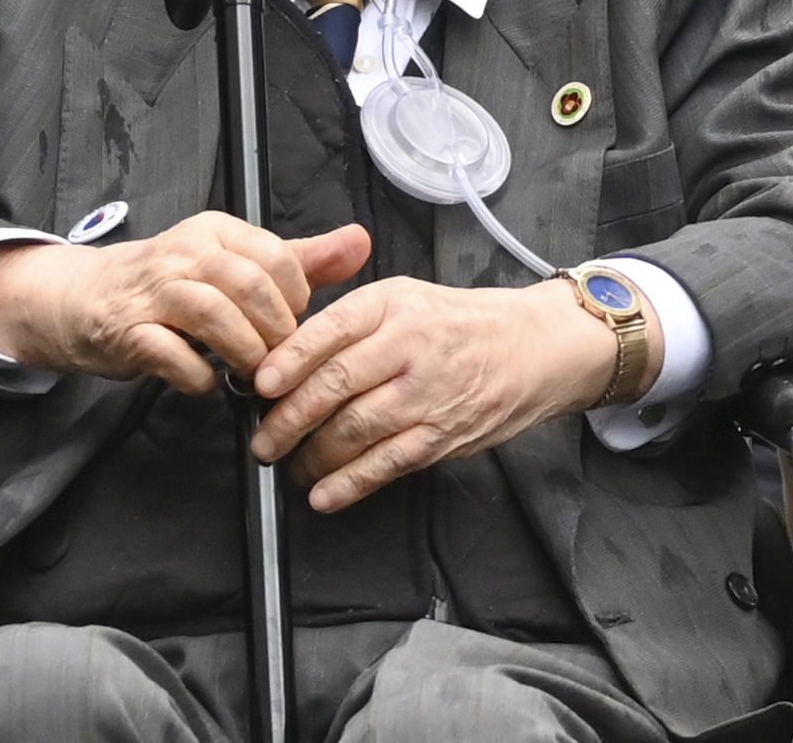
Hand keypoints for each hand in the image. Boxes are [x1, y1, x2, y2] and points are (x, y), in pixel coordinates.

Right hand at [0, 213, 369, 390]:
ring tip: (250, 377)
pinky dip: (199, 377)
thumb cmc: (169, 285)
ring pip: (217, 317)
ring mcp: (153, 291)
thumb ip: (298, 258)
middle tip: (280, 364)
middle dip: (276, 335)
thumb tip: (360, 242)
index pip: (279, 259)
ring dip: (244, 356)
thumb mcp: (233, 263)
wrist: (83, 298)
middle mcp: (185, 252)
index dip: (297, 304)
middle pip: (252, 288)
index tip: (294, 330)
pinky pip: (174, 356)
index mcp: (216, 232)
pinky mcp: (128, 331)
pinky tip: (206, 382)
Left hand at [249, 276, 616, 511]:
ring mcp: (429, 395)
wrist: (532, 348)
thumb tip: (284, 354)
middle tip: (263, 438)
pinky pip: (389, 464)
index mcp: (393, 306)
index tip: (259, 383)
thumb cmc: (457, 322)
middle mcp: (410, 348)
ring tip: (288, 464)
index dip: (290, 360)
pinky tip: (324, 494)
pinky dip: (352, 484)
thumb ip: (349, 321)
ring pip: (358, 430)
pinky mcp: (443, 437)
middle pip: (338, 384)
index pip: (331, 331)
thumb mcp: (402, 297)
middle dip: (291, 417)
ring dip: (314, 455)